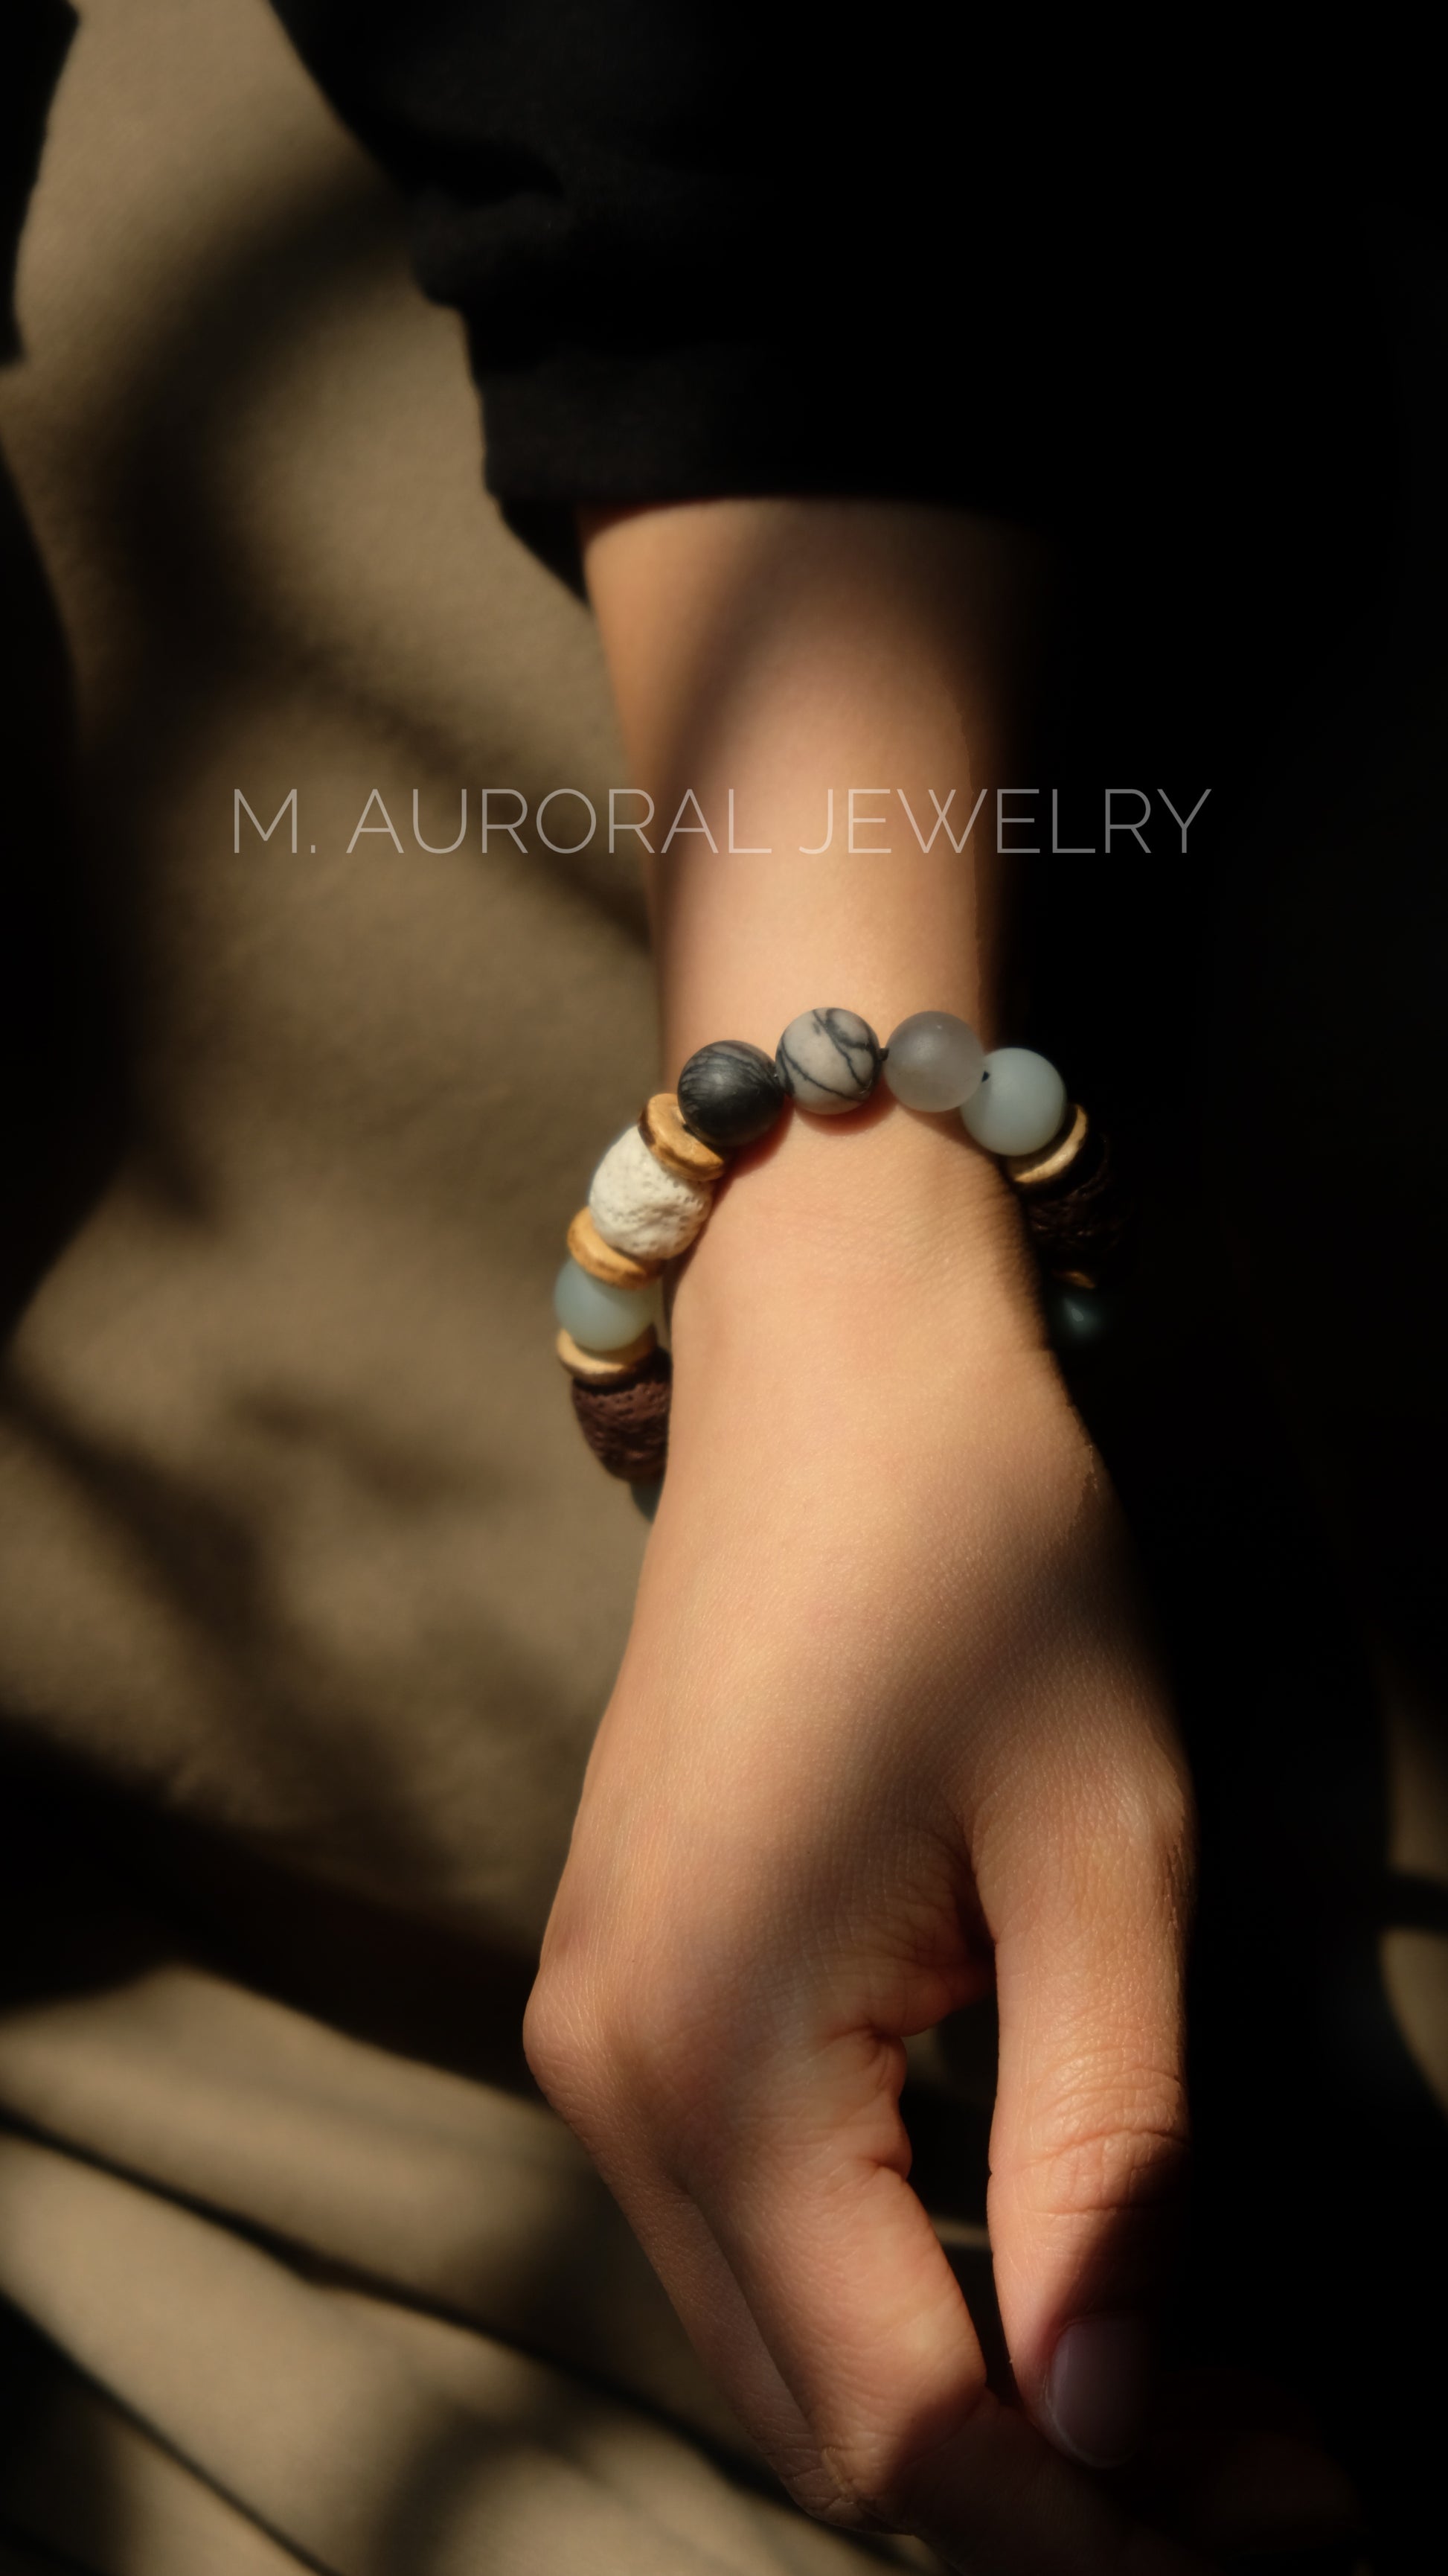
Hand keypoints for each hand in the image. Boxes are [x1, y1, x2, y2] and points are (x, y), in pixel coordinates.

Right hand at [528, 1114, 1210, 2569]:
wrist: (836, 1360)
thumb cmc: (985, 1568)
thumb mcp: (1101, 1862)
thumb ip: (1102, 2163)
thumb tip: (1126, 2440)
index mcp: (709, 2057)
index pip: (902, 2424)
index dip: (1104, 2520)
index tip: (1296, 2517)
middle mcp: (606, 2076)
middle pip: (819, 2413)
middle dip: (1048, 2486)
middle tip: (1261, 2468)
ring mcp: (596, 2031)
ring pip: (777, 2336)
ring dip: (974, 2398)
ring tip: (1182, 2389)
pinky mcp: (627, 1984)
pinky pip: (747, 2223)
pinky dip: (890, 2292)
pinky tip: (1029, 2262)